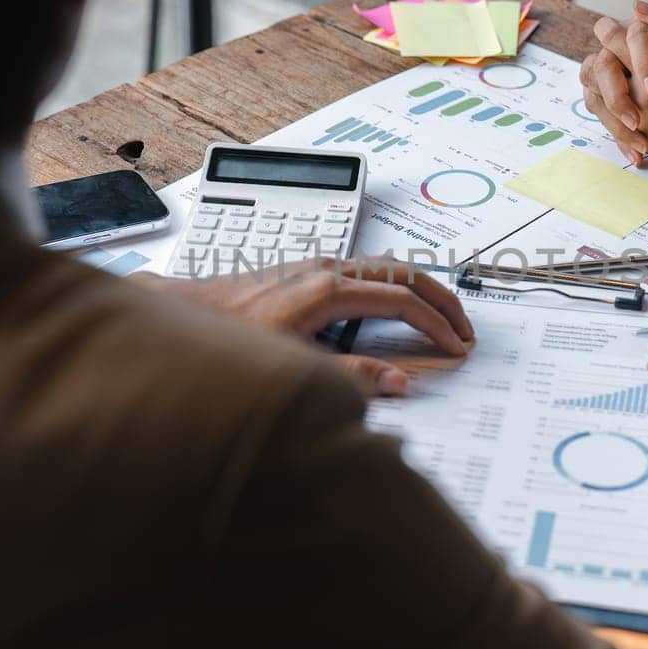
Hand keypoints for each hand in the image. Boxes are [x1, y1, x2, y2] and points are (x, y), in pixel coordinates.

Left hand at [138, 258, 474, 395]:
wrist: (181, 316)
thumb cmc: (227, 338)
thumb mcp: (292, 365)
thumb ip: (350, 377)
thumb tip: (399, 382)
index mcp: (327, 288)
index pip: (401, 300)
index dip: (436, 325)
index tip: (458, 346)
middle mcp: (325, 268)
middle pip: (404, 273)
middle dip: (442, 300)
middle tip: (466, 330)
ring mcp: (316, 266)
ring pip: (387, 269)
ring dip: (420, 293)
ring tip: (442, 321)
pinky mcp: (306, 273)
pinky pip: (367, 273)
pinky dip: (395, 290)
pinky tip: (397, 312)